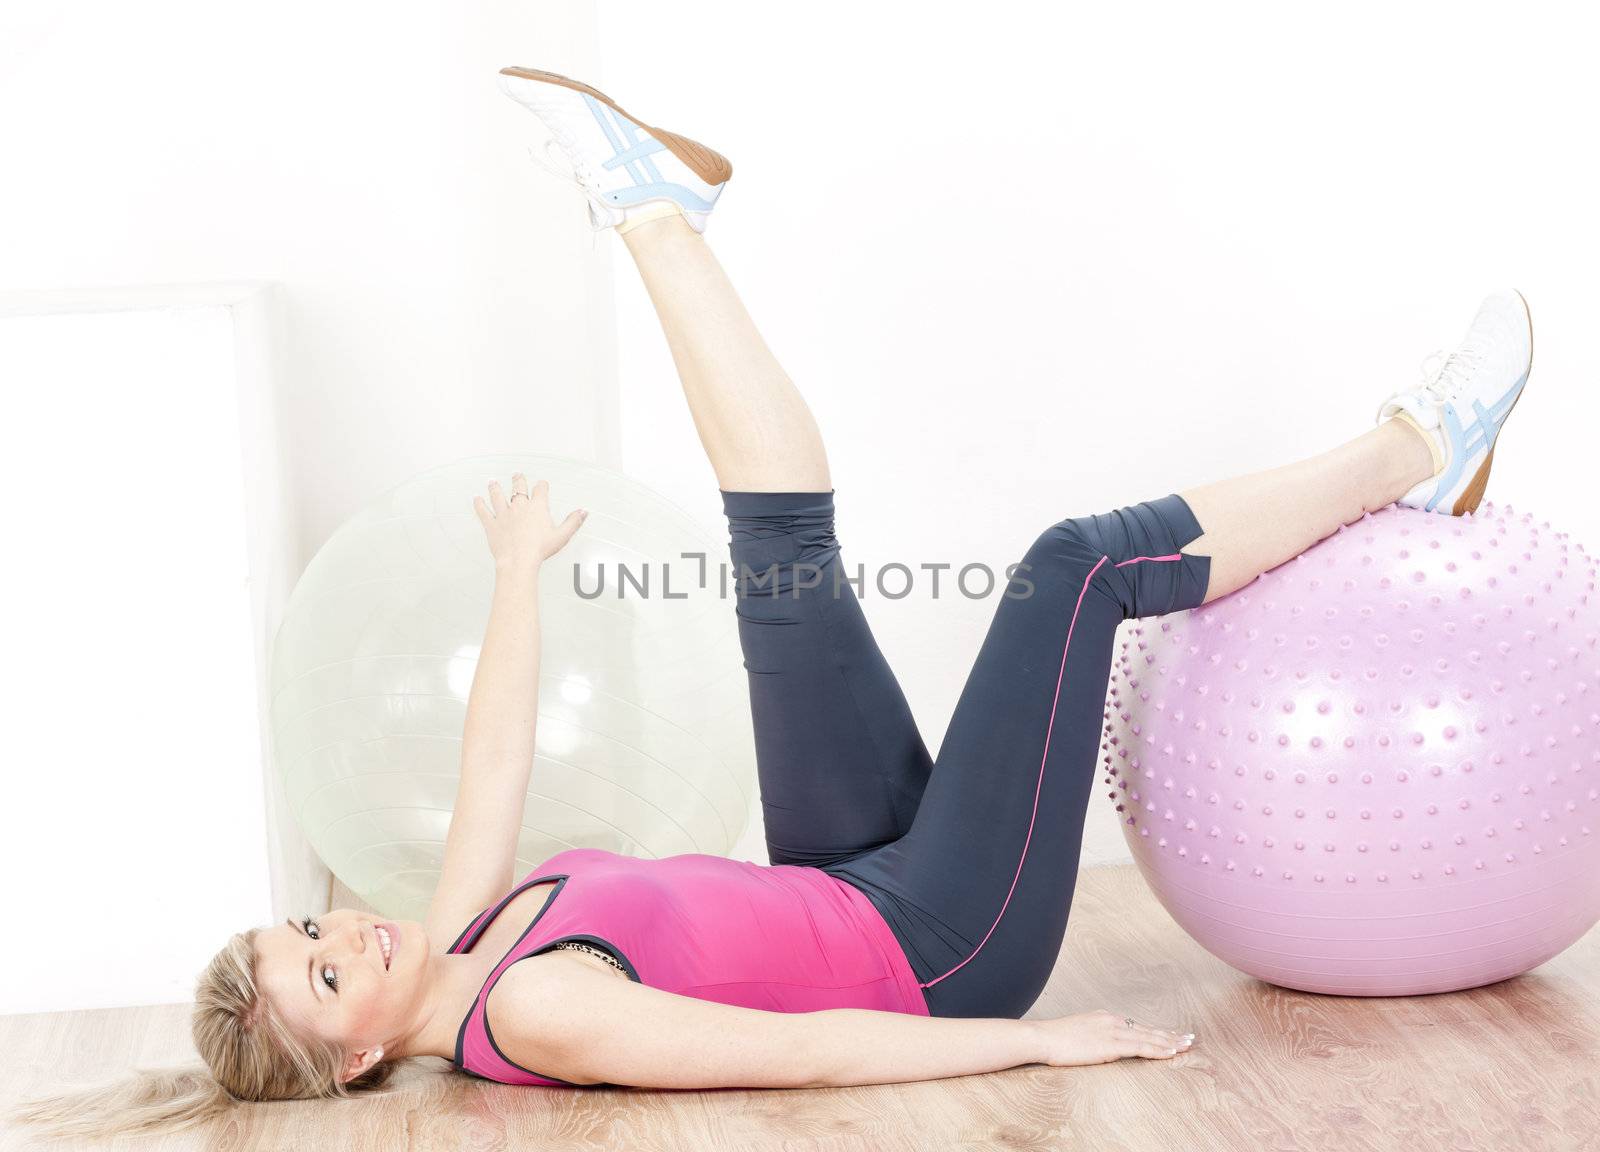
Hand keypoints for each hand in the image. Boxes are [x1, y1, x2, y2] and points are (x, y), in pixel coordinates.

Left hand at [472, 474, 586, 569]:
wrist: (519, 560)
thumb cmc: (540, 550)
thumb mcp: (562, 536)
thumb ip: (573, 522)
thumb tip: (583, 512)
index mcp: (537, 507)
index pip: (540, 490)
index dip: (542, 485)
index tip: (542, 484)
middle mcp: (519, 507)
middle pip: (518, 487)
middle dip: (518, 480)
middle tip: (517, 475)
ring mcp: (504, 514)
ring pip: (497, 496)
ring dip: (495, 488)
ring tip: (493, 482)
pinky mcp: (492, 524)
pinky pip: (483, 511)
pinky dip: (479, 505)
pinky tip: (476, 499)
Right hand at [1035, 1009, 1195, 1066]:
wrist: (1043, 1037)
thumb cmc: (1055, 1039)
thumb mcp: (1078, 1032)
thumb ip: (1094, 1036)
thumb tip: (1101, 1045)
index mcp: (1105, 1018)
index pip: (1137, 1026)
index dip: (1156, 1031)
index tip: (1171, 1035)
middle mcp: (1112, 1021)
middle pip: (1147, 1029)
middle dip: (1170, 1035)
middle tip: (1189, 1039)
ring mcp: (1112, 1032)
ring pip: (1148, 1037)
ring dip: (1170, 1042)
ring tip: (1186, 1045)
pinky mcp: (1111, 1045)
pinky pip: (1140, 1047)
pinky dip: (1157, 1049)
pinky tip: (1170, 1052)